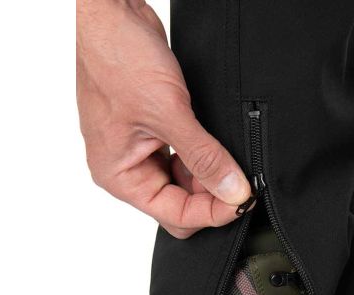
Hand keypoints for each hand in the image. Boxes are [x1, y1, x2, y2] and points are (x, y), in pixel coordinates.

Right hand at [76, 0, 250, 237]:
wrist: (110, 13)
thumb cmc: (117, 57)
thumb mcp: (169, 113)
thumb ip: (204, 158)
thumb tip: (233, 191)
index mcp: (120, 176)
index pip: (174, 215)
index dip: (211, 213)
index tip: (243, 202)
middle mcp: (128, 169)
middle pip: (179, 205)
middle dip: (210, 197)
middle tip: (241, 182)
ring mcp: (141, 152)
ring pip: (184, 184)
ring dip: (210, 177)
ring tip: (233, 162)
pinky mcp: (155, 134)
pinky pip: (184, 160)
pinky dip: (203, 159)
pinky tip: (220, 149)